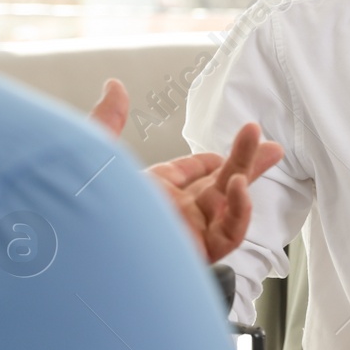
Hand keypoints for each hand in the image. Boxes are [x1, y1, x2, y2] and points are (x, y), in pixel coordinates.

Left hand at [89, 79, 283, 262]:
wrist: (79, 263)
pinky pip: (229, 233)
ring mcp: (185, 234)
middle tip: (270, 143)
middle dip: (247, 160)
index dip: (208, 158)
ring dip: (249, 175)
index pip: (187, 174)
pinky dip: (240, 209)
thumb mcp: (97, 157)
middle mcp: (169, 214)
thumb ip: (108, 120)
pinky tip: (239, 186)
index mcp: (146, 193)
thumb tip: (114, 86)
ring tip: (267, 149)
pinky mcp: (196, 253)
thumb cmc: (80, 215)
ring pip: (230, 204)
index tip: (230, 143)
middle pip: (218, 184)